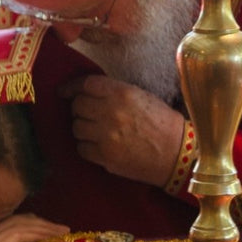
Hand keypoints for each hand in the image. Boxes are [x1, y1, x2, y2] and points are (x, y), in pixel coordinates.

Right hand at [0, 214, 67, 241]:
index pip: (2, 227)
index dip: (28, 225)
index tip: (48, 230)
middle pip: (10, 222)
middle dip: (39, 223)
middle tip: (61, 229)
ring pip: (16, 225)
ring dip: (43, 227)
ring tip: (63, 233)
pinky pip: (18, 236)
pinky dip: (38, 234)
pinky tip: (53, 239)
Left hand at [58, 75, 184, 186]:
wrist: (177, 153)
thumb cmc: (161, 122)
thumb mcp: (140, 96)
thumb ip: (113, 92)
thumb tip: (84, 92)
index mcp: (121, 92)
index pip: (85, 84)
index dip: (71, 87)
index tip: (64, 91)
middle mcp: (111, 112)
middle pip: (77, 106)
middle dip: (79, 109)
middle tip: (89, 114)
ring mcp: (107, 135)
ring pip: (76, 127)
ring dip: (82, 128)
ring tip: (96, 131)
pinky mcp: (105, 156)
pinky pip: (82, 148)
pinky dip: (87, 147)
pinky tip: (99, 146)